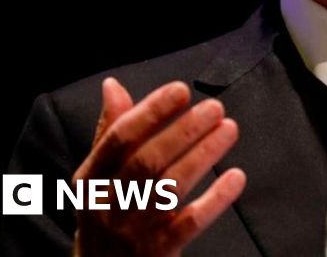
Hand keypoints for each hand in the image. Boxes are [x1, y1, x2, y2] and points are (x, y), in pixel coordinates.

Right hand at [71, 78, 245, 256]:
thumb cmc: (106, 214)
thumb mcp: (98, 177)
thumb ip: (109, 132)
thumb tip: (113, 86)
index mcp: (91, 179)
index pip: (119, 138)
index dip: (150, 112)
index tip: (180, 90)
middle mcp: (108, 204)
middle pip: (147, 162)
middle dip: (183, 131)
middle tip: (214, 108)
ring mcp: (133, 231)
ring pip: (170, 189)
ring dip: (202, 155)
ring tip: (229, 129)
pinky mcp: (159, 251)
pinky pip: (190, 224)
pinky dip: (214, 200)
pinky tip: (236, 177)